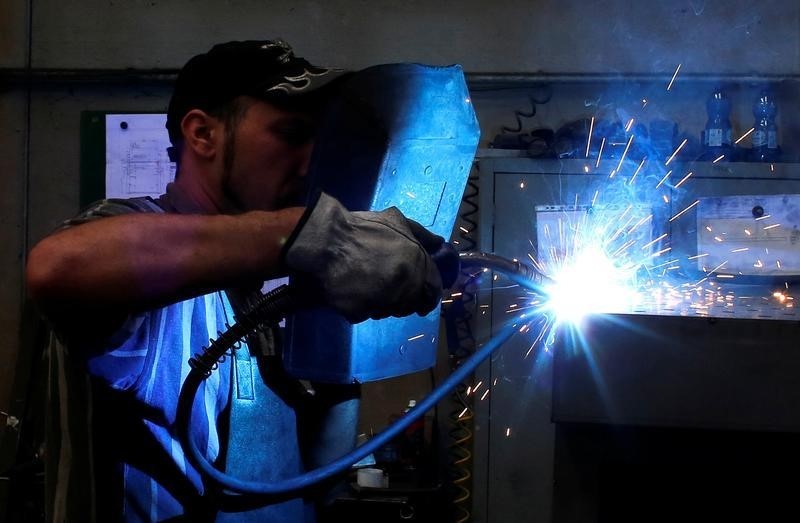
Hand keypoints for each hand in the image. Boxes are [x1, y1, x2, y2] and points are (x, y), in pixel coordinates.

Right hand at [283, 193, 443, 322]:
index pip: (433, 290)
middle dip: (403, 299)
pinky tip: (353, 291)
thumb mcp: (397, 221)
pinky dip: (361, 306)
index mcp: (415, 265)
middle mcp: (402, 287)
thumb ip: (422, 235)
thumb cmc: (363, 229)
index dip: (429, 294)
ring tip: (368, 286)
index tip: (422, 297)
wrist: (327, 240)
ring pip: (388, 312)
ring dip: (383, 304)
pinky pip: (364, 314)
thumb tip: (440, 245)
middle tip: (389, 288)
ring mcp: (379, 302)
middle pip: (410, 304)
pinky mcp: (357, 313)